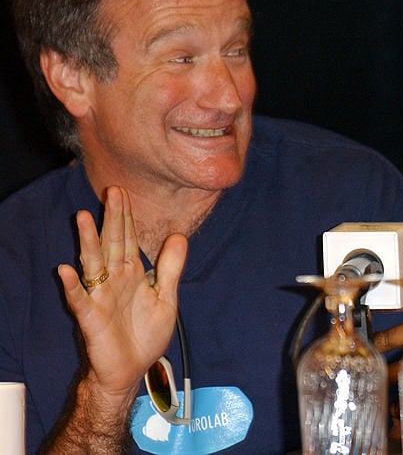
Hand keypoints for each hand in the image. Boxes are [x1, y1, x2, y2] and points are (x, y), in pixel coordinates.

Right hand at [55, 186, 187, 397]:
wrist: (131, 370)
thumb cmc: (145, 335)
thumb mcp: (166, 298)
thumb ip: (170, 268)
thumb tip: (178, 236)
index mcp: (133, 274)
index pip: (129, 239)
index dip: (127, 216)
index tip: (123, 192)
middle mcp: (114, 280)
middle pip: (112, 243)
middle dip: (112, 218)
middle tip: (112, 191)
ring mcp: (100, 297)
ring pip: (92, 264)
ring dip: (87, 242)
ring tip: (82, 218)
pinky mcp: (90, 318)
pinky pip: (79, 300)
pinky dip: (72, 286)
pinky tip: (65, 271)